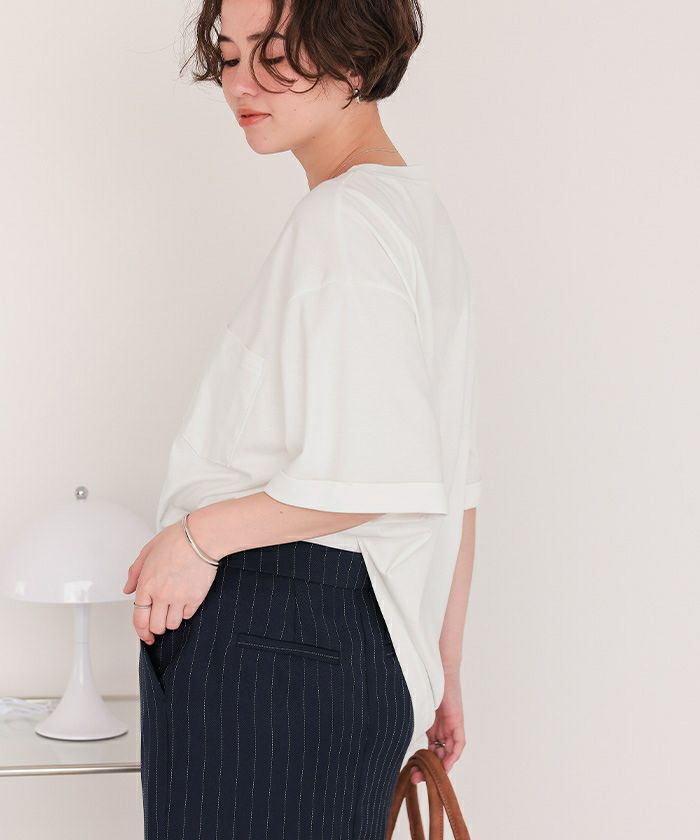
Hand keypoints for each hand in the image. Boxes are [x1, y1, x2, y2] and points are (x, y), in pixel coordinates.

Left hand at [122, 522, 217, 643]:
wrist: (202, 537)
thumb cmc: (177, 539)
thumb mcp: (148, 551)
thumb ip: (135, 572)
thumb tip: (128, 589)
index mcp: (147, 584)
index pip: (139, 619)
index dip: (141, 632)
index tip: (146, 635)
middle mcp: (162, 594)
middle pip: (156, 626)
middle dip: (156, 626)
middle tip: (160, 621)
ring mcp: (180, 597)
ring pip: (173, 624)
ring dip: (172, 620)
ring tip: (173, 608)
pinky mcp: (196, 597)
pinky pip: (188, 615)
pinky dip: (186, 611)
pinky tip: (185, 600)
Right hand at [410, 670, 465, 783]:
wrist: (437, 667)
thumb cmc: (423, 681)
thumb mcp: (413, 706)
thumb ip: (408, 718)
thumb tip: (384, 727)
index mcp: (432, 725)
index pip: (430, 750)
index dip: (422, 762)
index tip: (411, 772)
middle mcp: (442, 727)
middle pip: (438, 754)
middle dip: (428, 769)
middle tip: (415, 778)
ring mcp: (450, 724)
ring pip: (448, 752)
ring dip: (440, 765)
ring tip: (427, 775)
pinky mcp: (457, 720)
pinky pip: (458, 743)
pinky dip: (453, 755)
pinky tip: (445, 763)